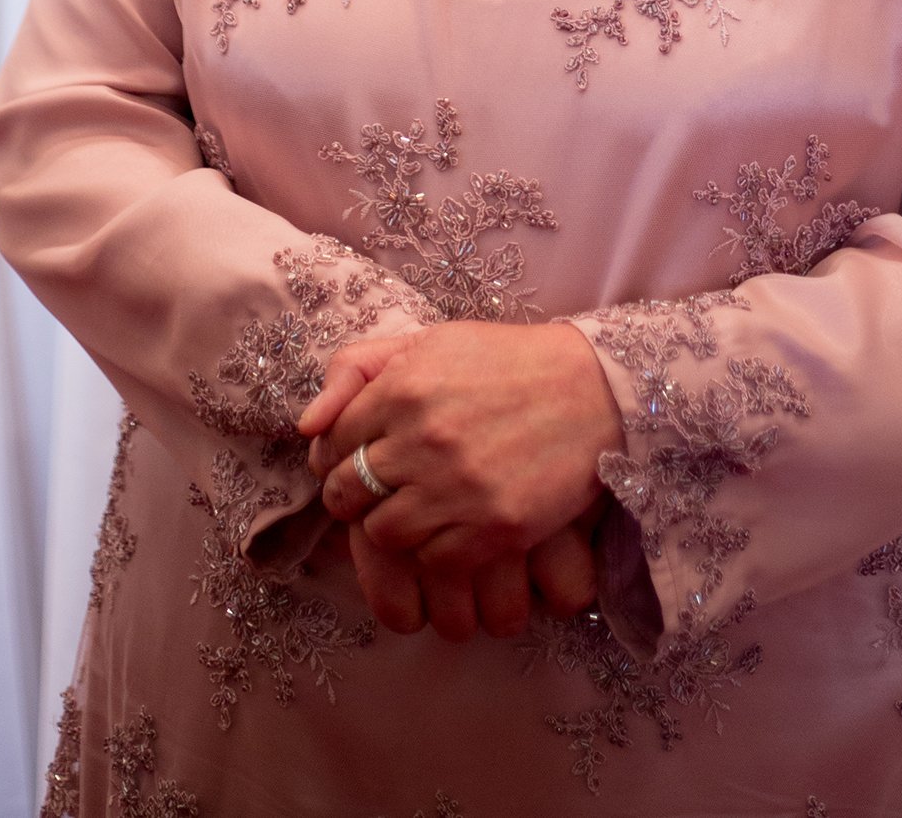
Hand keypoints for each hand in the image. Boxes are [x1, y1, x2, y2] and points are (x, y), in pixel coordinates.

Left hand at [300, 322, 623, 640]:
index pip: (330, 442)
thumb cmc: (507, 363)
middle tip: (379, 488)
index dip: (334, 456)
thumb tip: (306, 426)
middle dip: (352, 495)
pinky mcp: (493, 529)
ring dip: (392, 525)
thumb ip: (358, 368)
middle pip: (346, 493)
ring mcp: (457, 487)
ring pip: (383, 533)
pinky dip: (434, 549)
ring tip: (416, 507)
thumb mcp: (432, 342)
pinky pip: (432, 559)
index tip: (354, 458)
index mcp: (404, 386)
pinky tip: (452, 523)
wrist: (594, 391)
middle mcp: (422, 437)